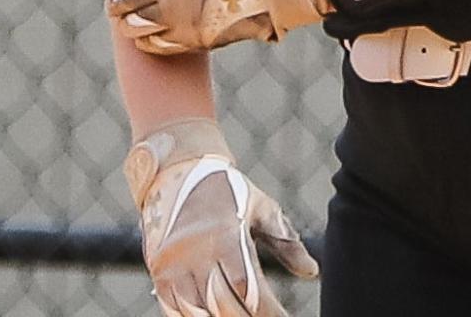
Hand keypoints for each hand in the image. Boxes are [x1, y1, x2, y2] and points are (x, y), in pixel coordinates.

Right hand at [125, 119, 317, 316]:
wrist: (178, 169)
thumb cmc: (228, 188)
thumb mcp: (260, 207)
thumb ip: (285, 240)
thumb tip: (311, 271)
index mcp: (227, 236)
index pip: (251, 289)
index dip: (269, 311)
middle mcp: (198, 254)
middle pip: (225, 307)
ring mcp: (175, 266)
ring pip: (199, 313)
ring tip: (241, 315)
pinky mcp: (159, 272)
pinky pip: (174, 310)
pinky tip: (211, 314)